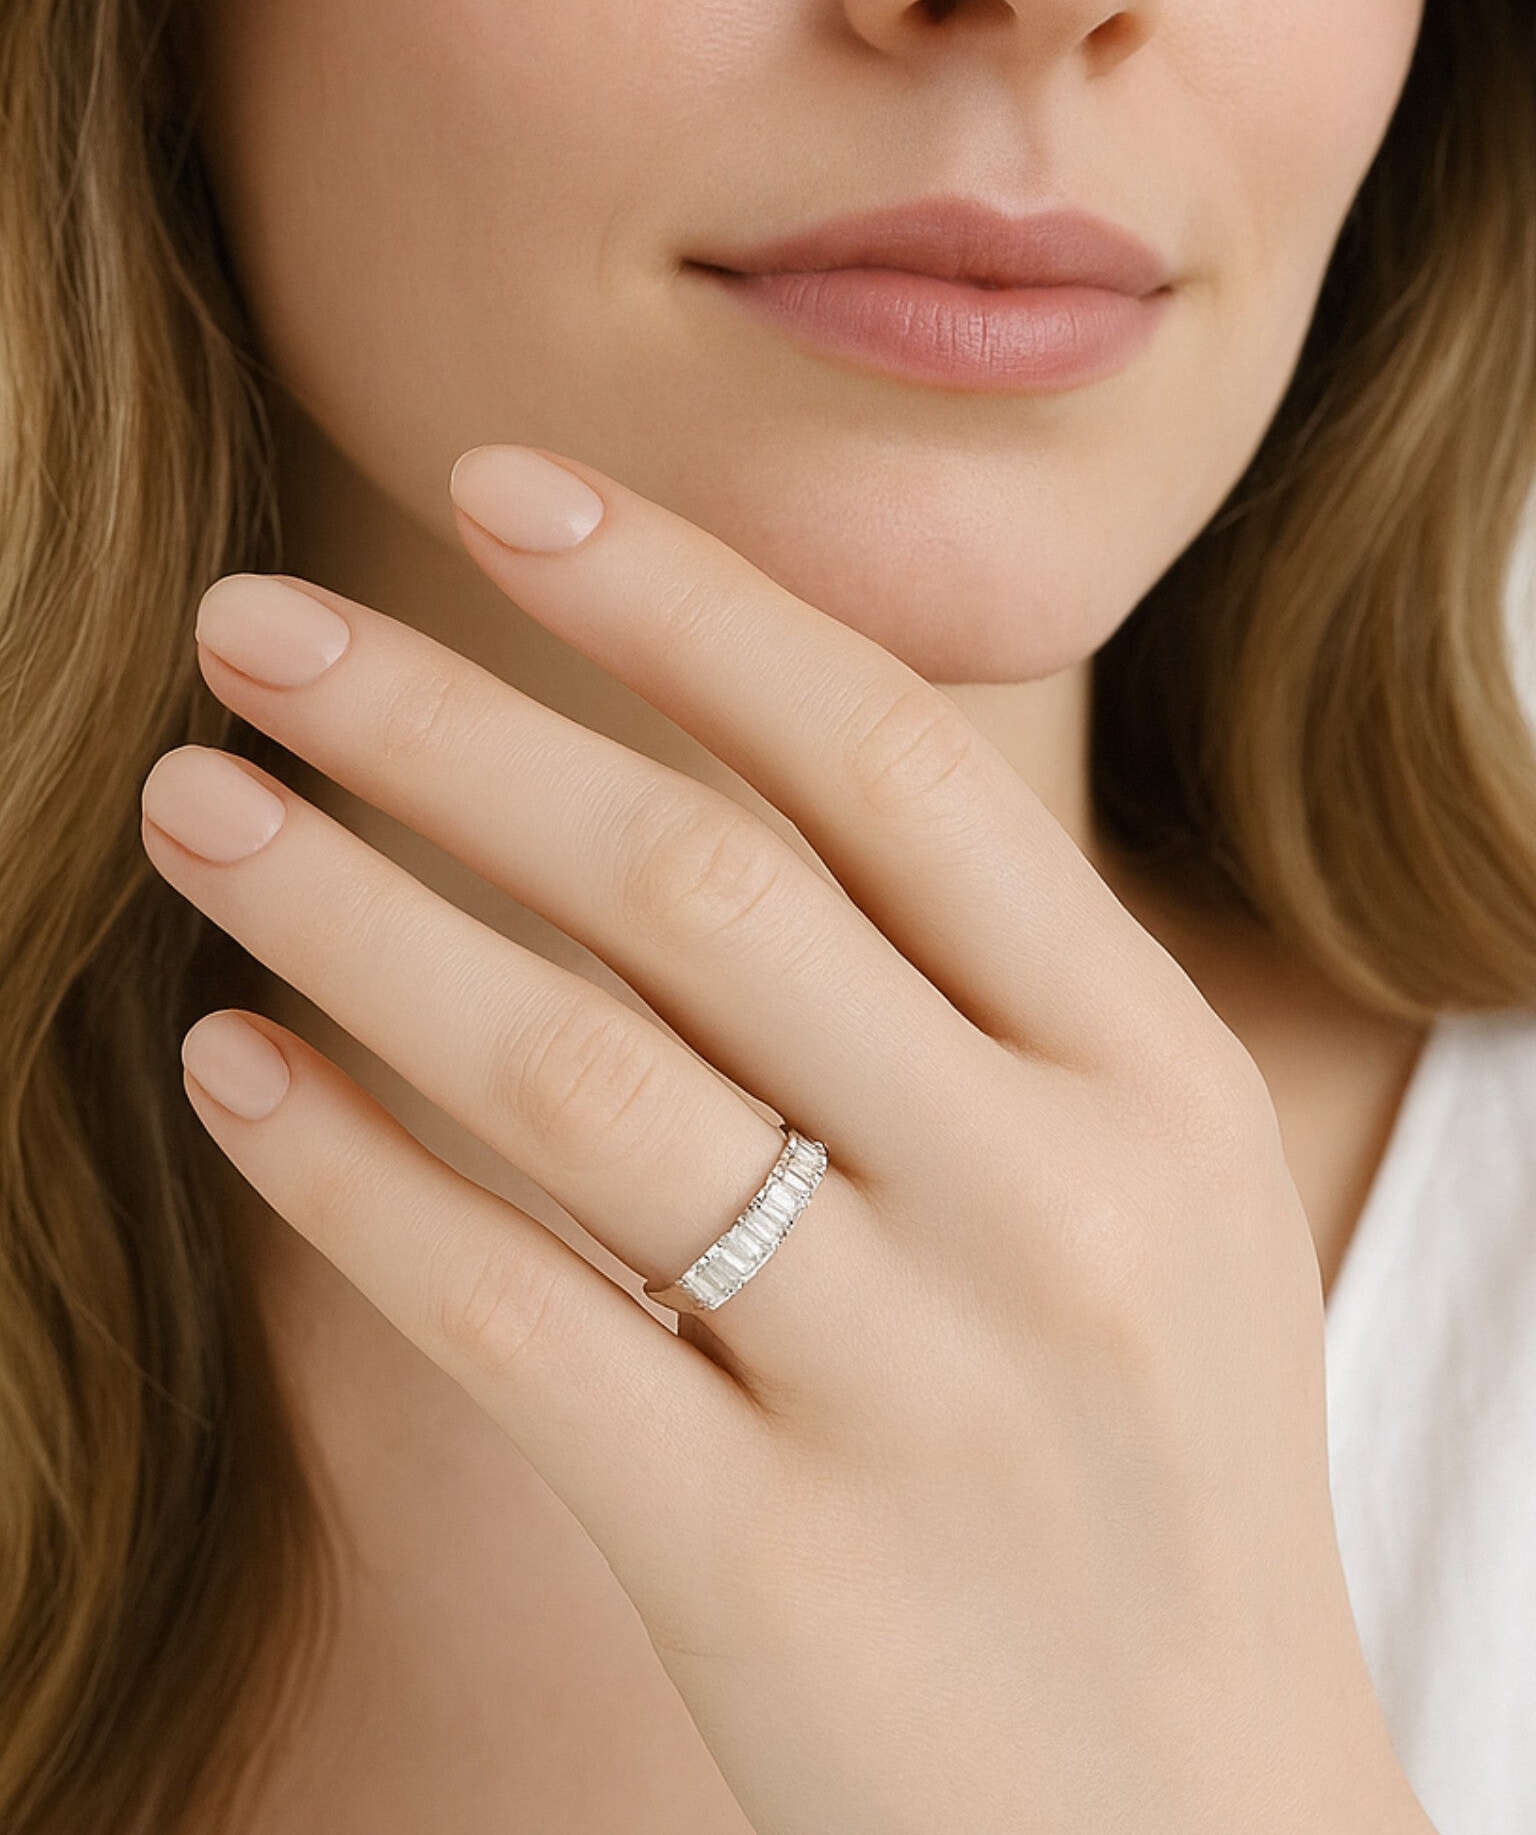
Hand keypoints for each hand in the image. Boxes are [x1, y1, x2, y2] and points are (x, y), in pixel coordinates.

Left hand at [139, 444, 1430, 1834]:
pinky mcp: (766, 1568)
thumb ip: (977, 994)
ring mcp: (911, 1389)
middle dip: (445, 724)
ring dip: (350, 915)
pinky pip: (510, 1322)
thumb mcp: (1151, 1191)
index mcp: (1146, 1071)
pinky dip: (346, 1177)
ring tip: (201, 812)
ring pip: (570, 1079)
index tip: (499, 487)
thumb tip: (717, 778)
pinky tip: (232, 1070)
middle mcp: (1044, 1198)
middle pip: (693, 883)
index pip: (885, 759)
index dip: (678, 598)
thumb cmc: (1153, 1470)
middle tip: (253, 629)